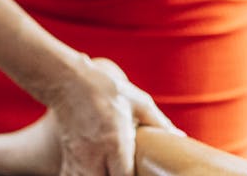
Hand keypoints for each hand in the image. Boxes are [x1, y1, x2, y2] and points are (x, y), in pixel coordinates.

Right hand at [49, 56, 180, 175]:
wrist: (67, 80)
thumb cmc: (104, 88)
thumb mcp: (137, 100)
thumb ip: (158, 121)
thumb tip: (179, 136)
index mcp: (115, 142)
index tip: (143, 172)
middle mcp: (95, 155)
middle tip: (128, 169)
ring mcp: (78, 159)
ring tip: (110, 168)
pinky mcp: (67, 157)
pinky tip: (93, 170)